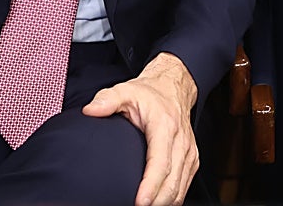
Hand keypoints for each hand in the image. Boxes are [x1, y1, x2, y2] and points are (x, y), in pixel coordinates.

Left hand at [82, 52, 198, 205]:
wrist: (173, 87)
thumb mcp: (126, 90)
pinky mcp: (192, 160)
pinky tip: (157, 204)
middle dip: (156, 202)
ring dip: (164, 203)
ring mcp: (189, 152)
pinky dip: (172, 199)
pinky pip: (184, 186)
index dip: (151, 186)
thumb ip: (107, 99)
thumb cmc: (149, 94)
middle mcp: (181, 142)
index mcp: (165, 127)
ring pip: (180, 188)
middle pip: (172, 182)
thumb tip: (90, 110)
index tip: (139, 202)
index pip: (160, 162)